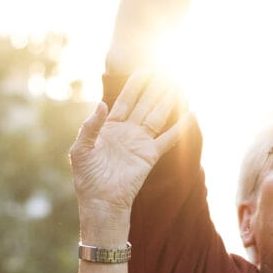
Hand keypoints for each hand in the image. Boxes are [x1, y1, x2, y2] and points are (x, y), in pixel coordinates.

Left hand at [69, 69, 188, 216]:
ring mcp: (140, 143)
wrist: (101, 202)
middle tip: (166, 72)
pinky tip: (191, 114)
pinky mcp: (150, 155)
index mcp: (110, 127)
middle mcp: (127, 132)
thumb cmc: (87, 179)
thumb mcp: (80, 150)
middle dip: (154, 88)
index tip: (145, 70)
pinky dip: (180, 127)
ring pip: (157, 116)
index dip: (135, 85)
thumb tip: (102, 103)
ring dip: (167, 102)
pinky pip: (168, 138)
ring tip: (178, 86)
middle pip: (144, 104)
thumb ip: (90, 126)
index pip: (125, 101)